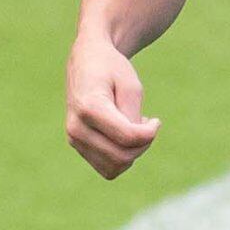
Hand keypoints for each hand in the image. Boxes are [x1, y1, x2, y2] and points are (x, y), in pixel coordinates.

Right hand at [65, 37, 159, 178]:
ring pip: (114, 168)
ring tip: (134, 129)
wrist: (86, 61)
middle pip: (121, 157)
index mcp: (89, 107)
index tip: (155, 120)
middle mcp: (76, 127)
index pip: (128, 137)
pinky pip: (107, 168)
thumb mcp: (130, 86)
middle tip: (147, 125)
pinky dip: (121, 158)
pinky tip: (123, 138)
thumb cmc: (111, 69)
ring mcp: (74, 139)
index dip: (150, 133)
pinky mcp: (76, 145)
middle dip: (143, 145)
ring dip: (132, 153)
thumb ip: (133, 116)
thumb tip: (133, 144)